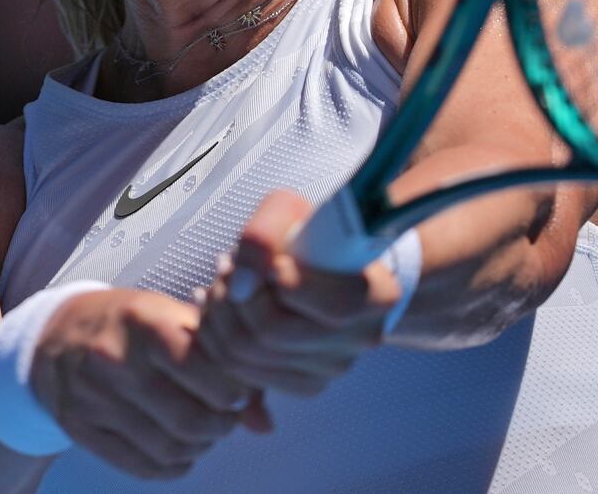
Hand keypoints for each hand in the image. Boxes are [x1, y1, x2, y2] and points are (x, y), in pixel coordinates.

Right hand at [29, 287, 270, 478]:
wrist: (57, 333)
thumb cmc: (132, 323)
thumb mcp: (174, 319)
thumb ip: (222, 360)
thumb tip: (265, 425)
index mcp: (146, 322)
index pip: (207, 372)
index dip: (234, 391)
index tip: (238, 393)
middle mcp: (116, 360)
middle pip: (190, 419)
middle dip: (221, 426)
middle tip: (226, 417)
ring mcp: (94, 398)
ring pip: (168, 448)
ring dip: (199, 447)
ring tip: (205, 431)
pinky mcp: (80, 428)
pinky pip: (140, 466)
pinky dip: (172, 465)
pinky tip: (180, 449)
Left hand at [195, 191, 400, 396]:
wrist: (322, 262)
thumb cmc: (309, 232)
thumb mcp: (289, 211)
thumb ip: (262, 236)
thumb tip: (240, 285)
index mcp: (379, 296)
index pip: (332, 306)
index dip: (285, 282)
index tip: (263, 259)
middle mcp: (362, 339)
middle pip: (275, 333)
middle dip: (233, 297)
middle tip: (224, 266)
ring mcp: (334, 368)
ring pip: (250, 355)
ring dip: (219, 315)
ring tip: (219, 283)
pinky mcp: (305, 384)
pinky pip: (243, 374)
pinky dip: (218, 340)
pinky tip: (220, 309)